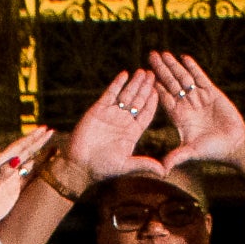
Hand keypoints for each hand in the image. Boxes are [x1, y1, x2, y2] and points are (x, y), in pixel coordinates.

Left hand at [0, 124, 58, 243]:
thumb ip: (2, 173)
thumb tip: (16, 160)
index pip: (18, 147)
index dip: (30, 138)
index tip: (43, 130)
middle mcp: (6, 166)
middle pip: (25, 151)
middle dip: (37, 141)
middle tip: (50, 131)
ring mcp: (12, 176)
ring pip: (29, 161)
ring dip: (40, 153)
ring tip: (53, 145)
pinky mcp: (16, 186)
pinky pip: (30, 174)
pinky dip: (40, 168)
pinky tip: (48, 163)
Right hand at [59, 67, 161, 183]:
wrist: (79, 165)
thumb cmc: (103, 168)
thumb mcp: (126, 165)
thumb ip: (145, 164)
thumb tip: (165, 172)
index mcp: (133, 132)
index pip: (146, 114)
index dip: (152, 102)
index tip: (160, 91)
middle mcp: (124, 121)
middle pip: (138, 101)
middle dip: (145, 88)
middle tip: (153, 74)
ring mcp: (111, 114)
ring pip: (126, 95)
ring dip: (134, 83)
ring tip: (142, 71)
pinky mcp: (98, 110)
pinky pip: (110, 94)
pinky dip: (117, 84)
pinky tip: (124, 74)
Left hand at [144, 51, 244, 166]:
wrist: (234, 144)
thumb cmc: (212, 150)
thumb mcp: (192, 152)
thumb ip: (177, 157)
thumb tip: (162, 170)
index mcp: (178, 117)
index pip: (163, 98)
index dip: (154, 87)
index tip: (143, 75)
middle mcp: (186, 105)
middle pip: (170, 84)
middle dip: (161, 70)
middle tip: (150, 56)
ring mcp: (198, 97)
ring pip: (183, 78)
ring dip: (174, 66)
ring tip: (164, 53)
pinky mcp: (212, 93)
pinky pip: (200, 77)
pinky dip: (193, 68)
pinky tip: (184, 57)